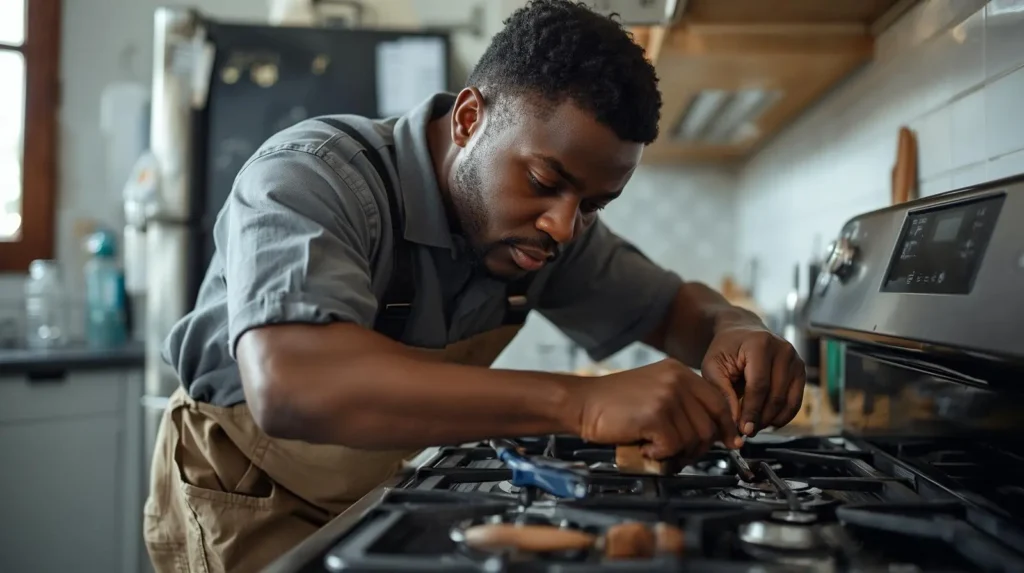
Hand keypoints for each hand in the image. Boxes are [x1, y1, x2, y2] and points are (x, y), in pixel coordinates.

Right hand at [569, 359, 742, 461]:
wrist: (581, 402)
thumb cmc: (613, 404)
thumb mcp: (655, 392)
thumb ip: (682, 404)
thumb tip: (711, 432)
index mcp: (679, 371)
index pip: (718, 401)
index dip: (726, 426)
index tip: (729, 442)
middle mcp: (677, 379)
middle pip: (710, 424)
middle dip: (699, 448)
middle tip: (680, 455)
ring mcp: (667, 395)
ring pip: (693, 438)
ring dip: (676, 453)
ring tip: (655, 449)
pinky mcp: (655, 414)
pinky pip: (673, 446)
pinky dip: (659, 454)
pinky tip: (644, 447)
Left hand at [701, 325, 806, 436]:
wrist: (741, 332)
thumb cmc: (725, 349)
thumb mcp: (713, 366)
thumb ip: (722, 392)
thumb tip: (735, 422)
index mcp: (760, 344)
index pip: (759, 385)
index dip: (751, 411)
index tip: (743, 430)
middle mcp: (783, 350)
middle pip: (775, 395)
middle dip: (761, 418)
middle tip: (746, 432)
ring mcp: (796, 360)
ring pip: (788, 401)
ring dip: (771, 420)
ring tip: (754, 427)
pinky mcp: (801, 371)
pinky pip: (795, 401)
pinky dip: (783, 416)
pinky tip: (768, 421)